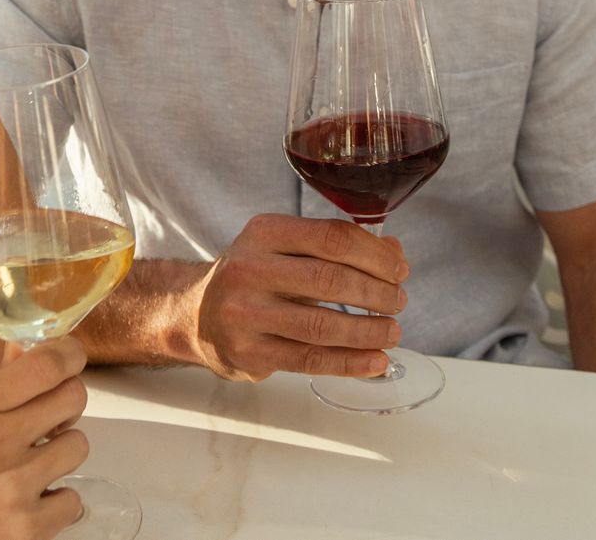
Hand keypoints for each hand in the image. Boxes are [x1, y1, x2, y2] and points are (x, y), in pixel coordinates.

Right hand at [0, 337, 90, 539]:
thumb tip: (21, 349)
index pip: (42, 366)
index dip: (68, 354)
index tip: (71, 357)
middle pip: (72, 398)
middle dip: (66, 406)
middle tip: (49, 422)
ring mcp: (13, 488)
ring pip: (77, 446)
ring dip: (59, 457)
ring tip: (31, 469)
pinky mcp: (27, 528)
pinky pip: (72, 500)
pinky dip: (55, 504)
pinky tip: (29, 504)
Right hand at [189, 213, 407, 381]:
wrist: (195, 314)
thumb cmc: (254, 277)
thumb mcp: (286, 247)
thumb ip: (338, 247)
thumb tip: (395, 255)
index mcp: (265, 233)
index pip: (332, 237)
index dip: (375, 255)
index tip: (400, 270)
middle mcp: (250, 269)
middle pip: (330, 280)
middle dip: (377, 294)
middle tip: (399, 302)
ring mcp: (246, 314)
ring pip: (322, 326)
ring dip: (369, 331)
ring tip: (393, 331)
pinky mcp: (249, 353)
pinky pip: (310, 360)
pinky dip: (351, 362)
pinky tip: (375, 361)